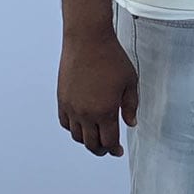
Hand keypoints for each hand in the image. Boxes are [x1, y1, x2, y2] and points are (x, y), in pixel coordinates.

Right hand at [57, 31, 138, 156]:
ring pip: (77, 136)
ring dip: (87, 141)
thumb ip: (130, 105)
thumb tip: (131, 123)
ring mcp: (71, 108)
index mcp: (105, 111)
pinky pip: (65, 124)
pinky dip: (73, 129)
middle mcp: (85, 114)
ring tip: (95, 138)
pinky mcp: (62, 100)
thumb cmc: (111, 58)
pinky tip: (81, 126)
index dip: (114, 149)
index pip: (109, 140)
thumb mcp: (130, 81)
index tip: (118, 152)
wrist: (88, 41)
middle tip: (108, 149)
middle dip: (101, 149)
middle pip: (91, 143)